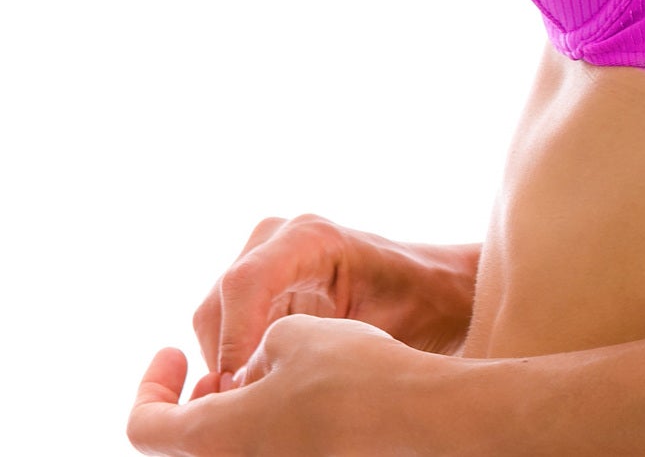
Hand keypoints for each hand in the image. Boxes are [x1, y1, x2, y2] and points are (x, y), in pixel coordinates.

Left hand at [127, 315, 426, 454]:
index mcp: (212, 438)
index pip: (145, 426)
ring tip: (271, 372)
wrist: (421, 419)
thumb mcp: (292, 334)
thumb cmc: (353, 375)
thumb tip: (249, 374)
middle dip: (197, 398)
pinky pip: (265, 451)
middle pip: (185, 442)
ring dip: (233, 413)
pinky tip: (302, 395)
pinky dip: (265, 428)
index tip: (172, 355)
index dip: (151, 386)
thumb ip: (253, 348)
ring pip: (227, 447)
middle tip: (224, 367)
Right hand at [190, 213, 473, 391]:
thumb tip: (264, 391)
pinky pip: (223, 328)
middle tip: (249, 407)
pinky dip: (231, 362)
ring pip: (211, 320)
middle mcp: (280, 237)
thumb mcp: (381, 329)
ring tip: (261, 400)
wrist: (433, 291)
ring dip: (225, 364)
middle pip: (217, 304)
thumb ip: (323, 352)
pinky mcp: (257, 285)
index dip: (233, 340)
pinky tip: (262, 387)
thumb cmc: (418, 306)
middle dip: (224, 361)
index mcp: (313, 238)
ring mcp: (263, 257)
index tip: (239, 390)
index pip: (245, 282)